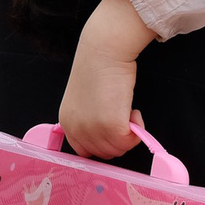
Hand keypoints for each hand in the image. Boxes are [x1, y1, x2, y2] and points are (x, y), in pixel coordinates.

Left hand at [61, 0, 156, 159]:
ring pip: (118, 150)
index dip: (103, 144)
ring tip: (128, 111)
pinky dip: (138, 130)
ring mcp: (92, 129)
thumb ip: (90, 120)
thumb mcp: (85, 100)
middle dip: (119, 139)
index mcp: (67, 122)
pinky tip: (135, 112)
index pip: (85, 152)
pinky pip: (130, 142)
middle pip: (104, 154)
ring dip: (129, 134)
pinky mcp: (111, 125)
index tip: (114, 132)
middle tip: (123, 117)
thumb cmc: (98, 67)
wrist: (104, 51)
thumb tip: (109, 134)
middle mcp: (76, 129)